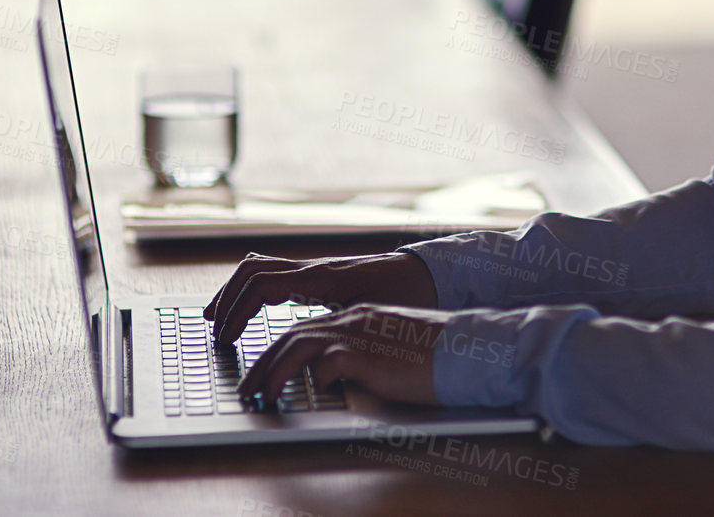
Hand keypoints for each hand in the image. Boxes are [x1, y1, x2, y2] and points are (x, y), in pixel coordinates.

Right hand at [203, 250, 437, 345]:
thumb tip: (313, 362)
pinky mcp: (321, 274)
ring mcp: (316, 268)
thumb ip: (339, 335)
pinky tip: (252, 308)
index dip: (236, 312)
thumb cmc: (405, 295)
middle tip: (214, 329)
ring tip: (219, 316)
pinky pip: (276, 273)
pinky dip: (254, 289)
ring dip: (236, 291)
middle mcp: (313, 268)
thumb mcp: (372, 318)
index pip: (261, 285)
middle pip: (252, 271)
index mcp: (320, 278)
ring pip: (261, 267)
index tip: (225, 339)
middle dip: (227, 299)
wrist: (429, 274)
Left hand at [237, 304, 449, 407]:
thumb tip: (334, 373)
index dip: (278, 351)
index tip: (262, 373)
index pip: (304, 328)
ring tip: (261, 396)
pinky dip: (311, 379)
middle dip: (263, 363)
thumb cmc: (433, 356)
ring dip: (274, 372)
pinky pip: (326, 365)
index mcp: (358, 316)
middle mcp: (353, 320)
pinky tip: (308, 393)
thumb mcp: (390, 348)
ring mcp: (359, 335)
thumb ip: (361, 353)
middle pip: (292, 335)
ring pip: (299, 345)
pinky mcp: (368, 355)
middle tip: (248, 388)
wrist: (465, 351)